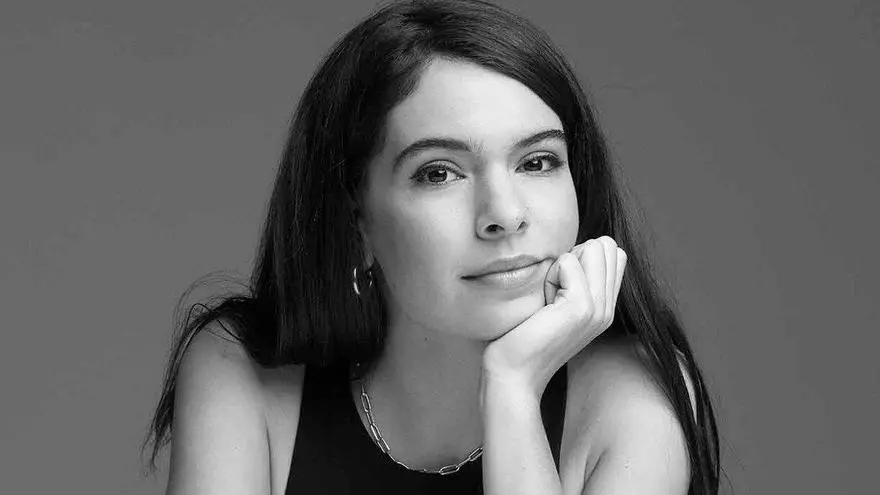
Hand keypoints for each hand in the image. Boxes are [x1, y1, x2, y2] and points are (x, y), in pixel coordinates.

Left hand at [481, 236, 626, 400]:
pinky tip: (543, 304)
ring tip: (548, 297)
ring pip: (594, 248)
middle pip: (606, 246)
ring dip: (561, 266)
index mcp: (604, 306)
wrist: (513, 373)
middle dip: (573, 256)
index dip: (581, 255)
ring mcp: (598, 309)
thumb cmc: (522, 337)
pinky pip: (569, 262)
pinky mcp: (582, 308)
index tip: (559, 285)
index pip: (613, 253)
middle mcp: (607, 308)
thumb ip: (572, 280)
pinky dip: (550, 275)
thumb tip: (572, 249)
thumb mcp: (554, 303)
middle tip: (552, 291)